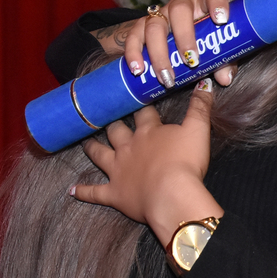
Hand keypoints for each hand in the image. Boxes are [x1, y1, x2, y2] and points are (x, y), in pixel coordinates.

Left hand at [71, 81, 223, 247]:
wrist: (172, 195)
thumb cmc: (186, 163)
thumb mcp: (198, 130)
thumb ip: (200, 107)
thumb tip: (205, 83)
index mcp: (149, 132)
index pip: (143, 114)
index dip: (141, 107)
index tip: (138, 100)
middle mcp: (128, 148)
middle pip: (117, 131)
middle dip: (113, 125)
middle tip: (108, 119)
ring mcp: (118, 170)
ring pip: (100, 155)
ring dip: (92, 148)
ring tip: (85, 142)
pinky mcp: (114, 193)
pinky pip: (94, 192)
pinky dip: (83, 191)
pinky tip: (71, 190)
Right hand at [123, 0, 236, 87]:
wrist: (170, 46)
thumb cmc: (200, 46)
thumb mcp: (214, 53)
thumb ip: (223, 63)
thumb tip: (224, 79)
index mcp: (202, 6)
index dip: (218, 3)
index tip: (222, 20)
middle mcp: (180, 6)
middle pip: (179, 10)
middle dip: (185, 36)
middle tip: (192, 62)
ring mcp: (159, 15)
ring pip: (155, 26)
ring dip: (160, 54)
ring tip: (167, 78)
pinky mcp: (140, 28)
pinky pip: (134, 37)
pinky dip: (134, 54)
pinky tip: (139, 70)